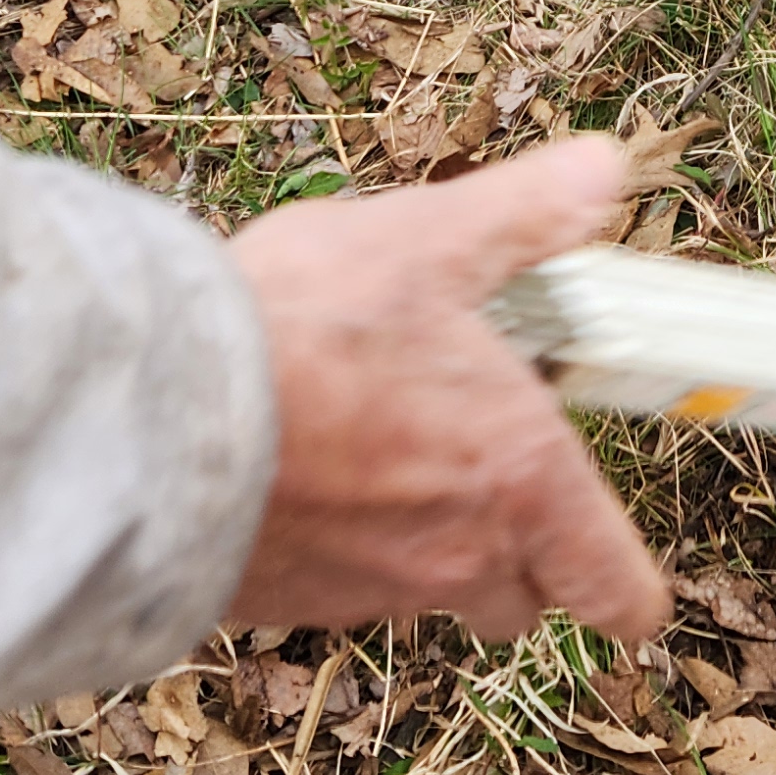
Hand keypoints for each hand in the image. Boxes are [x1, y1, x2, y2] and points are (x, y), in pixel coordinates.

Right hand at [226, 138, 670, 643]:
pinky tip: (294, 468)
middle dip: (517, 551)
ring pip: (425, 591)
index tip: (618, 565)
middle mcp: (456, 556)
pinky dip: (330, 543)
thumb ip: (526, 215)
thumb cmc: (301, 329)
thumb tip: (606, 170)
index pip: (616, 592)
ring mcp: (367, 591)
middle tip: (480, 466)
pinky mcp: (282, 604)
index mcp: (520, 479)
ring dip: (417, 539)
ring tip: (369, 446)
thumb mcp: (427, 241)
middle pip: (522, 601)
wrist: (149, 415)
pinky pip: (335, 586)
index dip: (626, 585)